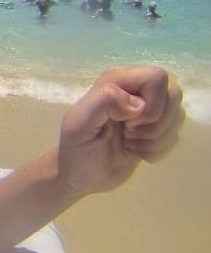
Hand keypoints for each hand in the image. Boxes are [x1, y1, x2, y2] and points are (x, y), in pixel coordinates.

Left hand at [57, 66, 182, 196]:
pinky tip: (136, 151)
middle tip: (129, 132)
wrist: (82, 175)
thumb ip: (103, 102)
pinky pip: (175, 135)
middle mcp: (135, 90)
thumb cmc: (76, 148)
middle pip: (173, 94)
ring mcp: (148, 110)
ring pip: (178, 115)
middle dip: (155, 123)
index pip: (156, 77)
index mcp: (115, 80)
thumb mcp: (79, 125)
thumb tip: (139, 104)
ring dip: (155, 138)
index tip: (128, 121)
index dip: (151, 103)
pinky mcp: (155, 129)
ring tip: (129, 142)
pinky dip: (157, 150)